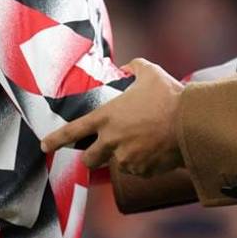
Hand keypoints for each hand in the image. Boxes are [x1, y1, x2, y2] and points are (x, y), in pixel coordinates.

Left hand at [40, 58, 184, 176]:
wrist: (191, 122)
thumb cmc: (169, 96)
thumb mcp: (150, 73)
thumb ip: (135, 67)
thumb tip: (129, 66)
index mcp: (107, 117)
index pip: (73, 131)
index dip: (56, 139)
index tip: (45, 145)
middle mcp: (112, 141)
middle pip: (89, 159)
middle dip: (93, 156)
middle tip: (104, 149)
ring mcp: (127, 159)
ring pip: (117, 164)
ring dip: (124, 156)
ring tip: (144, 143)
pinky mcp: (142, 171)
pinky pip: (138, 170)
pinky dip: (144, 163)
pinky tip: (156, 150)